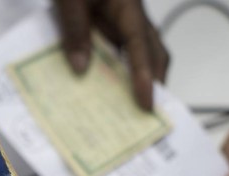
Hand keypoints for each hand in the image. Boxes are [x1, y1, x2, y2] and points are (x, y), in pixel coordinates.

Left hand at [54, 0, 168, 110]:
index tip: (146, 103)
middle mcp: (131, 13)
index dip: (144, 76)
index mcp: (128, 5)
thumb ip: (75, 29)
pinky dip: (115, 67)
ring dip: (136, 76)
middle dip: (153, 81)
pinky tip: (103, 85)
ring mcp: (121, 17)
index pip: (140, 45)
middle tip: (146, 111)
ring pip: (138, 51)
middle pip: (152, 51)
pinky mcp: (108, 20)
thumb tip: (80, 68)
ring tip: (128, 105)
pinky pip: (117, 47)